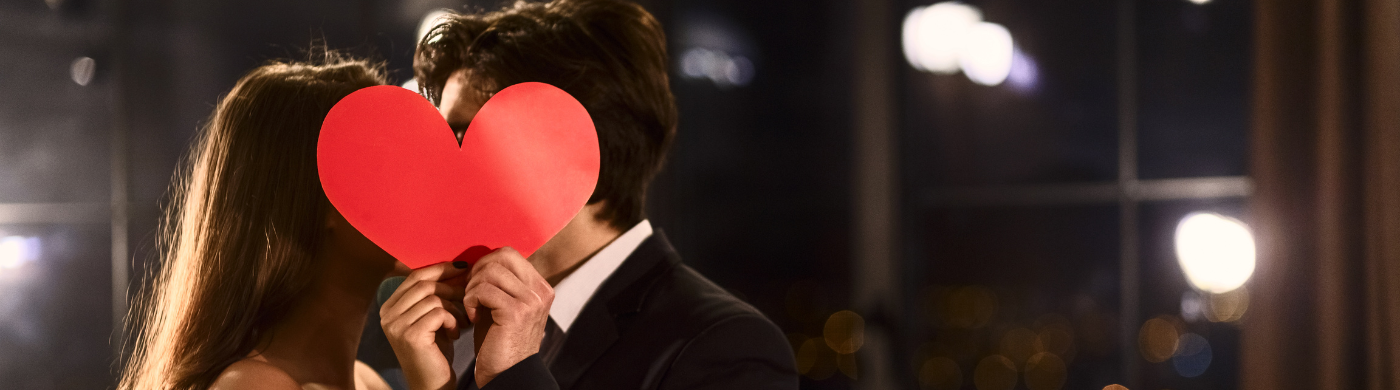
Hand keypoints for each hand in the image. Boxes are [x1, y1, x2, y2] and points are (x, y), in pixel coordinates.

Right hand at [381, 262, 469, 389]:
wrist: (433, 384)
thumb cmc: (436, 349)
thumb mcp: (432, 316)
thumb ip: (435, 293)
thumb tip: (458, 265)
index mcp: (389, 306)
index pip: (415, 276)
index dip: (440, 268)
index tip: (463, 267)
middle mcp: (387, 314)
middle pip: (424, 283)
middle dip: (451, 285)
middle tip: (470, 293)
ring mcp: (396, 325)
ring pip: (433, 297)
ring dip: (454, 307)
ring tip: (462, 320)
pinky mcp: (410, 335)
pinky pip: (438, 312)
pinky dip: (452, 320)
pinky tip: (455, 333)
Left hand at [464, 247, 553, 386]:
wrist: (506, 374)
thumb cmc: (499, 341)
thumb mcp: (504, 306)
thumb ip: (500, 283)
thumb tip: (480, 261)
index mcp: (540, 288)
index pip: (509, 254)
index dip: (485, 264)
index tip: (474, 284)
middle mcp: (540, 292)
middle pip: (501, 256)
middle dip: (478, 272)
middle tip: (470, 293)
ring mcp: (531, 301)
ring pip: (490, 272)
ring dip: (472, 288)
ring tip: (471, 307)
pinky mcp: (515, 312)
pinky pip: (483, 290)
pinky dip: (470, 301)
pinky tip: (472, 317)